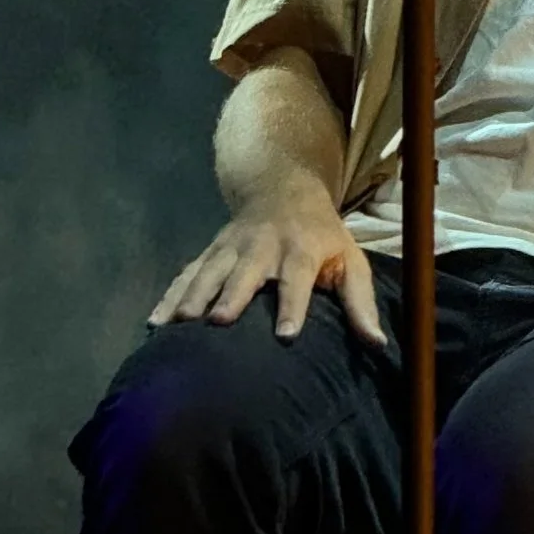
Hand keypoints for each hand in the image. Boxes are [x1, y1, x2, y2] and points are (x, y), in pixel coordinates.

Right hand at [150, 187, 387, 345]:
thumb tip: (377, 345)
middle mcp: (262, 247)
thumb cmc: (323, 236)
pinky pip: (186, 273)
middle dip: (230, 295)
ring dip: (192, 296)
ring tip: (177, 325)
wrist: (283, 188)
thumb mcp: (351, 260)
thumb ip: (361, 302)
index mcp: (300, 250)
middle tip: (216, 322)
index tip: (285, 335)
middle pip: (244, 273)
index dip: (292, 306)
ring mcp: (231, 248)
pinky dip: (169, 295)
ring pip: (208, 271)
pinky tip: (155, 322)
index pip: (296, 279)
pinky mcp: (210, 252)